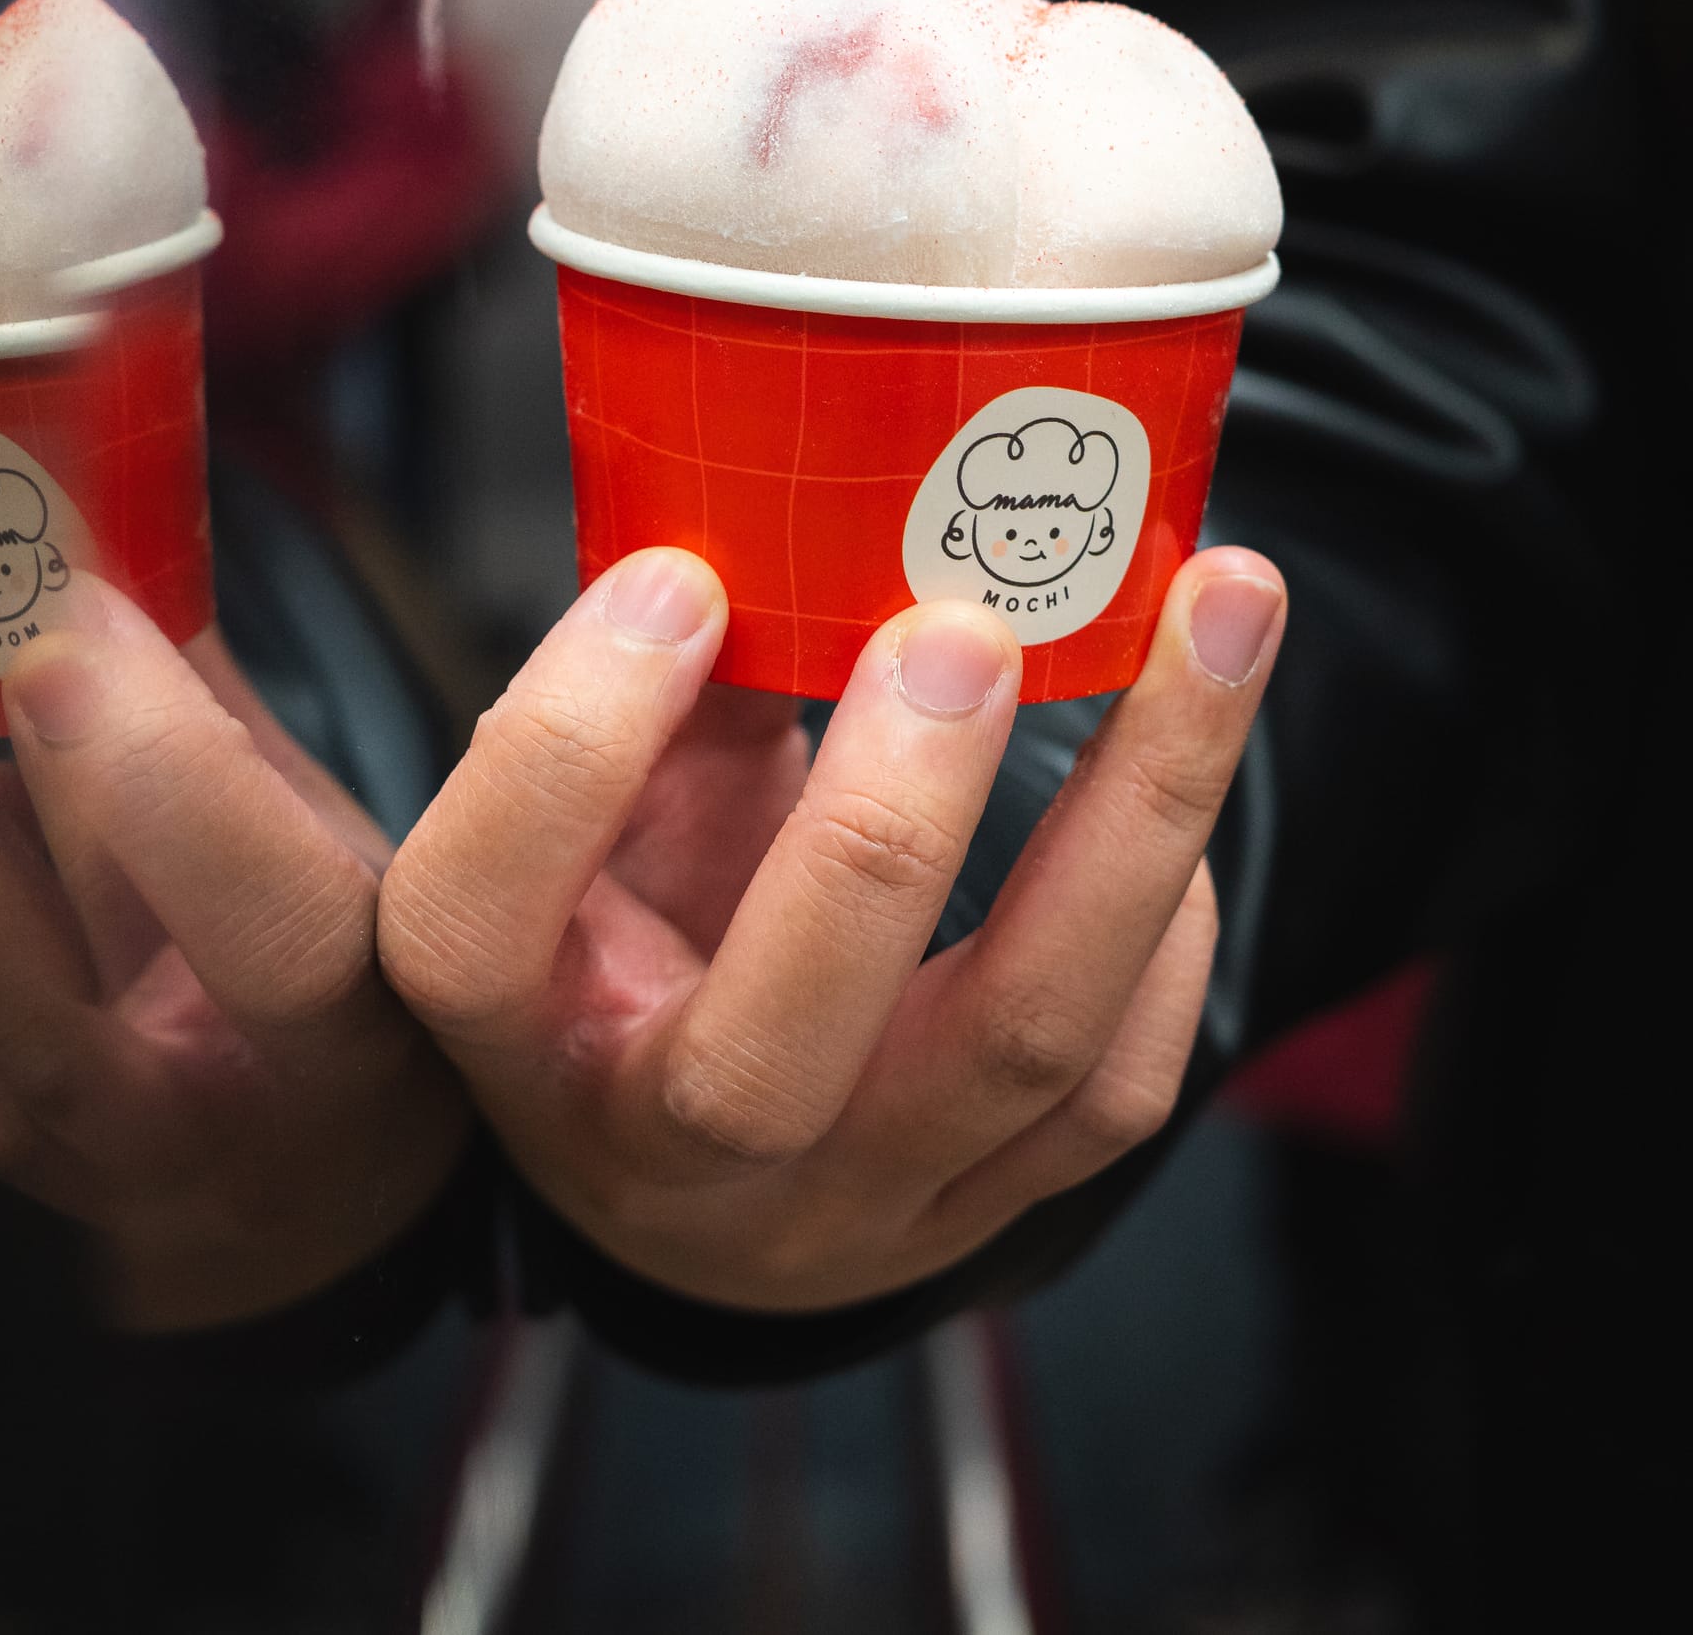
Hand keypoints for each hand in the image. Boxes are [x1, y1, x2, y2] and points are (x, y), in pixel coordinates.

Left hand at [0, 579, 468, 1331]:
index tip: (80, 630)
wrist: (314, 1201)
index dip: (168, 785)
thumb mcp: (356, 865)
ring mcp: (97, 1153)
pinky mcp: (11, 1149)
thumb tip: (115, 554)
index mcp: (358, 1038)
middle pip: (46, 983)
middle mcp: (220, 1119)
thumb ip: (235, 736)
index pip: (273, 927)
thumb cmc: (357, 992)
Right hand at [379, 545, 1284, 1311]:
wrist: (707, 1170)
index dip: (569, 742)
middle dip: (884, 824)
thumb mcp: (613, 806)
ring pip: (1018, 1046)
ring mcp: (850, 1201)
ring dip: (1135, 811)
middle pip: (768, 1052)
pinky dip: (1173, 905)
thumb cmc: (645, 924)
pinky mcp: (989, 1208)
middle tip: (965, 625)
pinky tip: (1180, 757)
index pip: (476, 917)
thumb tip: (795, 486)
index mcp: (516, 1026)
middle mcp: (670, 1150)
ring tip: (1218, 609)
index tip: (674, 579)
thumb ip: (681, 682)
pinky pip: (1120, 1079)